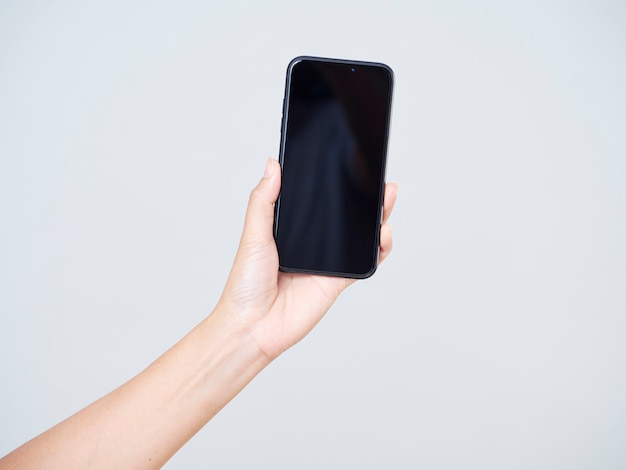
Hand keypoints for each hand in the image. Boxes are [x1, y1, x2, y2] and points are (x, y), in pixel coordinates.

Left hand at [217, 158, 397, 359]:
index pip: (318, 201)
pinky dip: (379, 250)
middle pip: (346, 216)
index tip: (351, 164)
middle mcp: (312, 244)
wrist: (253, 326)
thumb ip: (263, 200)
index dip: (336, 184)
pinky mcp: (338, 281)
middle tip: (380, 180)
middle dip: (366, 198)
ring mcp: (327, 263)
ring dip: (377, 219)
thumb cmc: (245, 283)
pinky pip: (365, 263)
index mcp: (291, 229)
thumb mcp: (253, 234)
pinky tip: (383, 235)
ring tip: (386, 199)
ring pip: (360, 237)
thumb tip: (272, 165)